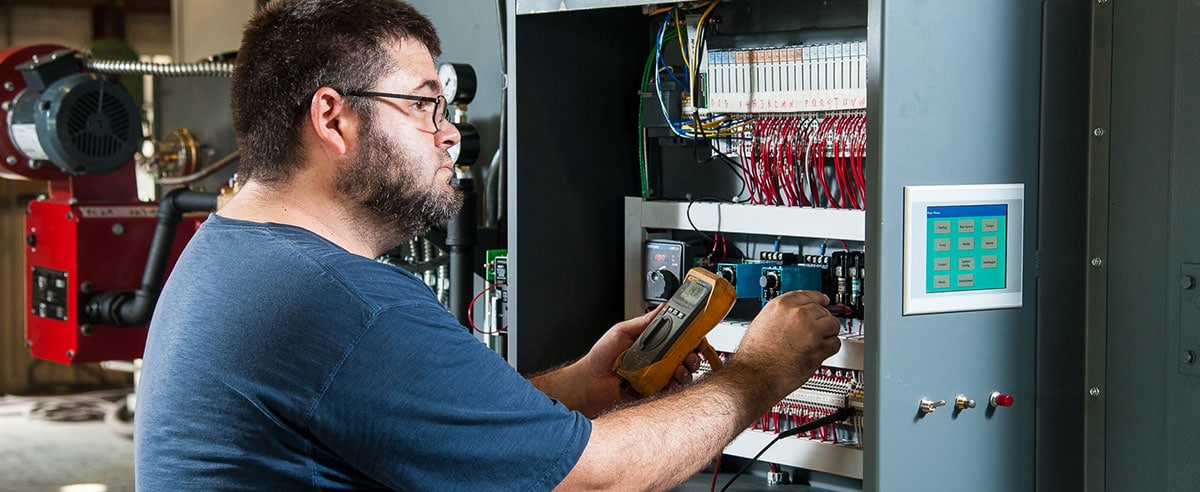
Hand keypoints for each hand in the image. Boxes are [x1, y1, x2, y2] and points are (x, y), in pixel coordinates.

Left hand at [579, 305, 701, 409]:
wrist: (589, 381)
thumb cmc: (601, 357)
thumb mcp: (621, 332)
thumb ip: (643, 322)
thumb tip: (661, 308)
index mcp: (653, 344)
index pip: (679, 338)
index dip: (691, 336)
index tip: (697, 334)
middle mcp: (658, 360)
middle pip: (686, 356)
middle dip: (693, 353)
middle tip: (691, 352)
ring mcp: (657, 377)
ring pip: (683, 374)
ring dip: (686, 369)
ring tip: (679, 367)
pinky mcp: (654, 393)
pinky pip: (672, 391)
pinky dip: (675, 385)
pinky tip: (670, 380)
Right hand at [731, 290, 841, 399]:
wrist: (754, 375)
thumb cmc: (754, 356)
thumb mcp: (762, 323)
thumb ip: (781, 316)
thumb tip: (795, 316)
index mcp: (781, 305)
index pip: (807, 295)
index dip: (818, 299)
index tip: (824, 301)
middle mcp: (797, 314)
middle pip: (822, 310)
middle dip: (821, 321)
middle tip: (817, 331)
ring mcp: (810, 330)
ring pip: (833, 324)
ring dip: (828, 334)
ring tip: (818, 343)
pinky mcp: (819, 347)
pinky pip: (835, 343)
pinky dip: (830, 349)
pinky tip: (820, 353)